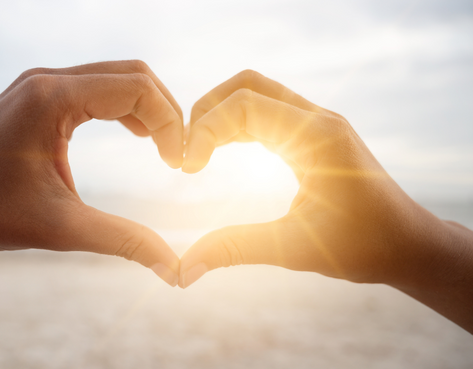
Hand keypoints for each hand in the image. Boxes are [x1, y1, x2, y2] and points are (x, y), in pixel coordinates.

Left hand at [0, 60, 182, 290]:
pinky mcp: (37, 95)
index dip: (170, 124)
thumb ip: (123, 241)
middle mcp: (47, 80)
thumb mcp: (61, 228)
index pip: (137, 89)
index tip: (178, 165)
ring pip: (115, 77)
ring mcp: (41, 84)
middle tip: (178, 156)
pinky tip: (136, 136)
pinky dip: (124, 108)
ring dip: (146, 109)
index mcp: (52, 99)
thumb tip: (174, 269)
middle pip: (132, 74)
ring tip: (163, 148)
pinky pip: (96, 88)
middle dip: (165, 112)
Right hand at [178, 70, 472, 330]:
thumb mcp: (294, 249)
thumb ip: (237, 250)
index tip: (187, 168)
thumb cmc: (363, 247)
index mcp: (317, 137)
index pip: (243, 105)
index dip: (204, 130)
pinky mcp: (315, 133)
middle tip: (187, 152)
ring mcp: (318, 123)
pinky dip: (238, 124)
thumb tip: (185, 269)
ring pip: (256, 93)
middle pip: (247, 85)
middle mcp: (318, 119)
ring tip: (198, 153)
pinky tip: (222, 151)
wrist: (408, 244)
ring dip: (220, 116)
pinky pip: (268, 111)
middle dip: (207, 111)